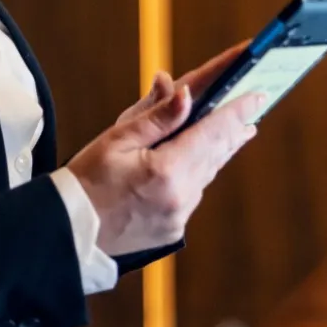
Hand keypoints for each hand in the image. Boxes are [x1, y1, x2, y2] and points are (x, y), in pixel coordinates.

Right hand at [69, 44, 262, 256]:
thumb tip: (185, 93)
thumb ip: (155, 117)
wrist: (69, 233)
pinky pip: (193, 193)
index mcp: (166, 170)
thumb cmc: (85, 181)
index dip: (237, 110)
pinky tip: (199, 160)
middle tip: (253, 107)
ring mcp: (179, 216)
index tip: (257, 94)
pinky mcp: (173, 229)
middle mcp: (180, 196)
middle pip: (217, 153)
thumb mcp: (115, 140)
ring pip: (208, 173)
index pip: (213, 132)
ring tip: (234, 130)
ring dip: (219, 149)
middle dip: (235, 127)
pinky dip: (199, 172)